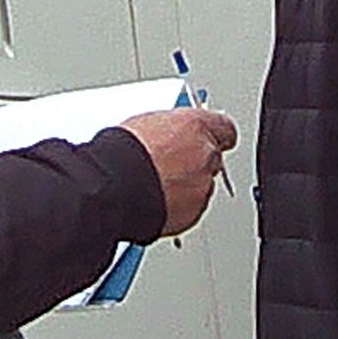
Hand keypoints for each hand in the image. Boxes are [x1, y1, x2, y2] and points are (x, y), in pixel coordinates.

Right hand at [117, 106, 238, 236]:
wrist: (113, 188)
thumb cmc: (121, 153)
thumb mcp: (145, 125)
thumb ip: (170, 130)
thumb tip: (169, 135)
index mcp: (197, 126)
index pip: (224, 128)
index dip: (213, 135)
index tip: (207, 138)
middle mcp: (206, 155)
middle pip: (213, 159)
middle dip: (196, 163)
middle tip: (170, 165)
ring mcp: (202, 187)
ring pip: (202, 186)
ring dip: (186, 187)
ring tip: (156, 186)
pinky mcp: (193, 213)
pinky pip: (191, 209)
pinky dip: (178, 207)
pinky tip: (156, 201)